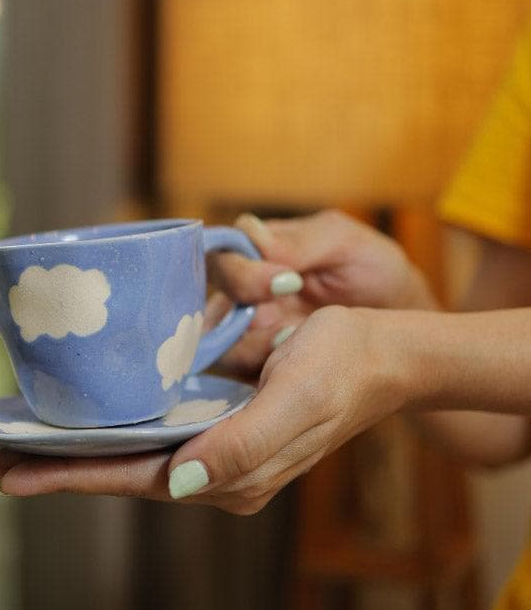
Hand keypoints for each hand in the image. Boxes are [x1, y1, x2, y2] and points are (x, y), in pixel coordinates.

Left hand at [0, 305, 409, 514]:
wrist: (381, 354)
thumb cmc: (341, 371)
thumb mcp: (295, 404)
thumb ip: (241, 448)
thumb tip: (179, 482)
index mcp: (227, 475)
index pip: (129, 479)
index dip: (64, 476)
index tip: (4, 473)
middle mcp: (212, 467)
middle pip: (119, 470)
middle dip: (54, 466)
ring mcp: (214, 444)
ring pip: (130, 451)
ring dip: (75, 447)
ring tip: (21, 439)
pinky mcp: (218, 418)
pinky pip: (152, 427)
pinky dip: (111, 424)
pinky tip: (85, 415)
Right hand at [206, 210, 437, 379]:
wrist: (401, 325)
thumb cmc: (374, 272)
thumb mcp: (345, 244)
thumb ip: (299, 242)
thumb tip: (252, 239)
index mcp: (259, 251)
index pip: (222, 253)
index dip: (242, 269)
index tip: (287, 281)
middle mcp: (243, 289)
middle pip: (207, 296)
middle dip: (244, 306)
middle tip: (287, 318)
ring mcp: (246, 329)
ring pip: (215, 339)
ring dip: (250, 344)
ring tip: (295, 342)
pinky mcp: (256, 363)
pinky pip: (234, 370)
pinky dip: (258, 369)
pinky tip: (292, 364)